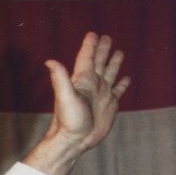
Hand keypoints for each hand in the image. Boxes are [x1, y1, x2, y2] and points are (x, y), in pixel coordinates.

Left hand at [23, 32, 130, 174]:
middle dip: (103, 49)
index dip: (89, 45)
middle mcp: (93, 85)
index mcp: (83, 81)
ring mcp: (101, 95)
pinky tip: (126, 79)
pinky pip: (118, 91)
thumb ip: (60, 78)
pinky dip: (123, 84)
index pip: (87, 58)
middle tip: (107, 37)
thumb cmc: (69, 121)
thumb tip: (49, 61)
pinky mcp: (109, 106)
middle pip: (99, 62)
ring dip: (114, 63)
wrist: (75, 141)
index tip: (92, 33)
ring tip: (119, 52)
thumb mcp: (65, 97)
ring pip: (110, 73)